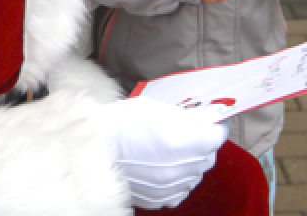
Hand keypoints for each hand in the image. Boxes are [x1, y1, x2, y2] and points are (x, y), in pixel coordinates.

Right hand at [99, 97, 227, 208]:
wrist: (90, 146)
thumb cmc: (119, 122)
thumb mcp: (155, 108)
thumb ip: (186, 116)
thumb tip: (207, 119)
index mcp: (179, 141)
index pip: (216, 137)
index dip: (216, 128)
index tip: (213, 123)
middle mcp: (177, 169)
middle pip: (208, 157)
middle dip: (204, 144)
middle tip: (191, 133)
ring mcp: (167, 187)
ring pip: (195, 175)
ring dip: (191, 163)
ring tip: (172, 151)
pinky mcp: (157, 199)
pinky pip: (180, 191)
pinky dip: (178, 180)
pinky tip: (165, 168)